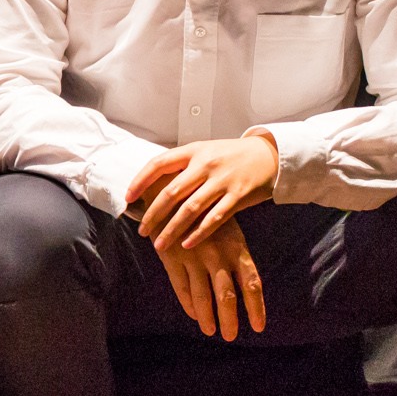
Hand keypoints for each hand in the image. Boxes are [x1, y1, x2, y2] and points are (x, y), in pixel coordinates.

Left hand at [128, 133, 279, 250]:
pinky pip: (214, 218)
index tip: (128, 198)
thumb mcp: (204, 151)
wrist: (268, 155)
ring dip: (172, 229)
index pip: (159, 164)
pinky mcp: (238, 195)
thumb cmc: (230, 156)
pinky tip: (187, 244)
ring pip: (190, 209)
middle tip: (142, 230)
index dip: (140, 181)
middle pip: (171, 192)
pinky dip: (199, 233)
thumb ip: (182, 166)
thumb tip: (151, 185)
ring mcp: (222, 180)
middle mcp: (206, 164)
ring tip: (159, 244)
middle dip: (153, 214)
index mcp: (193, 151)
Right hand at [154, 220, 265, 341]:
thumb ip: (235, 256)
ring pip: (202, 296)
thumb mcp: (228, 229)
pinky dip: (188, 305)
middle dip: (229, 320)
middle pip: (227, 296)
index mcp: (236, 247)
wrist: (172, 191)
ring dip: (207, 318)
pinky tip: (194, 315)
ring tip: (210, 331)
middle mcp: (217, 255)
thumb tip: (244, 287)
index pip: (251, 283)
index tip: (258, 327)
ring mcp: (193, 257)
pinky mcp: (172, 258)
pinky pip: (181, 287)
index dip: (255, 308)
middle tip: (231, 336)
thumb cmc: (206, 213)